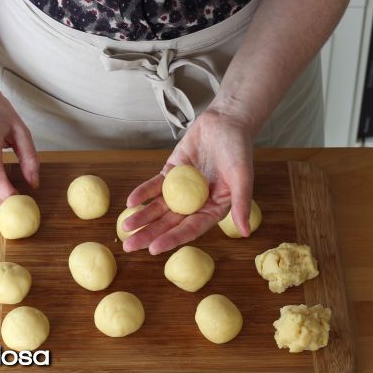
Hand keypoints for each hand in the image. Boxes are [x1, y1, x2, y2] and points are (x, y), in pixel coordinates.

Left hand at [122, 108, 254, 254]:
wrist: (226, 123)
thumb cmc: (239, 150)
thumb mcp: (242, 177)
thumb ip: (241, 203)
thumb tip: (246, 232)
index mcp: (213, 210)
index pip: (190, 229)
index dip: (172, 239)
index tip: (153, 249)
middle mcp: (195, 204)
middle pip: (169, 223)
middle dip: (149, 234)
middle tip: (129, 246)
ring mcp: (181, 189)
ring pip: (158, 207)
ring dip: (142, 217)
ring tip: (125, 228)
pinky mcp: (171, 174)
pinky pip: (154, 186)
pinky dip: (142, 194)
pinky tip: (130, 203)